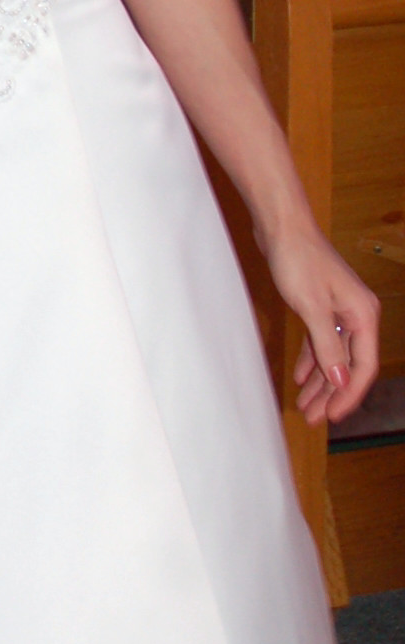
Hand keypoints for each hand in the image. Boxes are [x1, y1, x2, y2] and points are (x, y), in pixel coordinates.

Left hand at [263, 220, 381, 423]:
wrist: (281, 224)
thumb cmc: (298, 259)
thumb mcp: (312, 306)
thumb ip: (327, 345)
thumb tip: (341, 381)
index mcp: (363, 315)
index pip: (362, 367)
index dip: (348, 395)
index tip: (330, 417)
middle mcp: (356, 314)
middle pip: (347, 364)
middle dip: (330, 394)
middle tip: (312, 418)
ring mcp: (338, 309)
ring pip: (333, 355)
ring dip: (319, 381)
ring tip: (304, 405)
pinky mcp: (319, 304)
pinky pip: (320, 340)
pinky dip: (311, 359)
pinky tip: (300, 377)